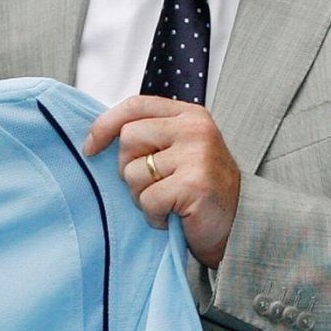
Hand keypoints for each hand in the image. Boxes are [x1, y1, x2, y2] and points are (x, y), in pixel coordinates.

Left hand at [84, 95, 240, 267]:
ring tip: (168, 201)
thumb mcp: (178, 151)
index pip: (134, 106)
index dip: (105, 125)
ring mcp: (197, 155)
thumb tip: (97, 136)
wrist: (239, 224)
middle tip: (153, 185)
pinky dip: (154, 215)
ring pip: (133, 173)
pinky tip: (173, 216)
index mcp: (189, 115)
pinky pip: (148, 199)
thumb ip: (149, 136)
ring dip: (142, 196)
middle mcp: (195, 129)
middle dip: (129, 169)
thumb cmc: (200, 190)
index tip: (91, 147)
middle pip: (128, 139)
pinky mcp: (194, 185)